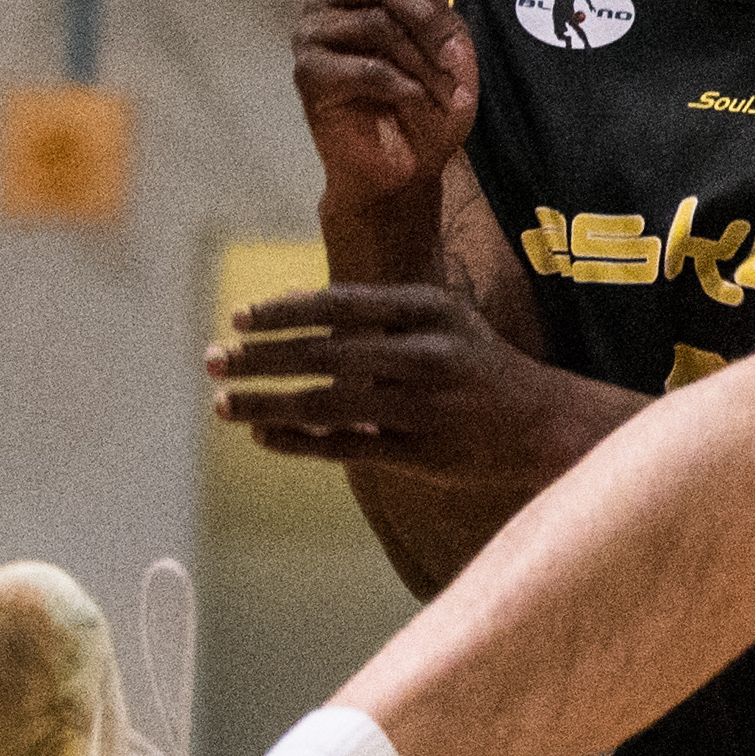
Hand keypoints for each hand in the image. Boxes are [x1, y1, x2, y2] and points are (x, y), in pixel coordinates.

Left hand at [210, 284, 625, 491]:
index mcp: (429, 309)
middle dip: (262, 358)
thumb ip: (373, 313)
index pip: (341, 304)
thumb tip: (294, 306)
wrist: (541, 421)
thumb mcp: (438, 319)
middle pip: (326, 354)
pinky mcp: (422, 452)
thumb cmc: (475, 363)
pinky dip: (298, 441)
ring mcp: (425, 405)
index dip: (286, 311)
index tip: (240, 318)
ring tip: (223, 403)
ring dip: (267, 403)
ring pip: (328, 405)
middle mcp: (427, 353)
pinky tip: (263, 434)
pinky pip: (345, 446)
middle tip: (213, 359)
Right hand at [297, 0, 476, 213]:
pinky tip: (416, 101)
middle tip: (454, 55)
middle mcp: (335, 0)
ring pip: (376, 23)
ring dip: (423, 60)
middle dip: (428, 15)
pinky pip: (365, 66)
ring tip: (447, 93)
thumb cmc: (431, 106)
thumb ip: (443, 5)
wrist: (404, 170)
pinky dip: (402, 85)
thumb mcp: (451, 48)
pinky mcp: (308, 72)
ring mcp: (314, 34)